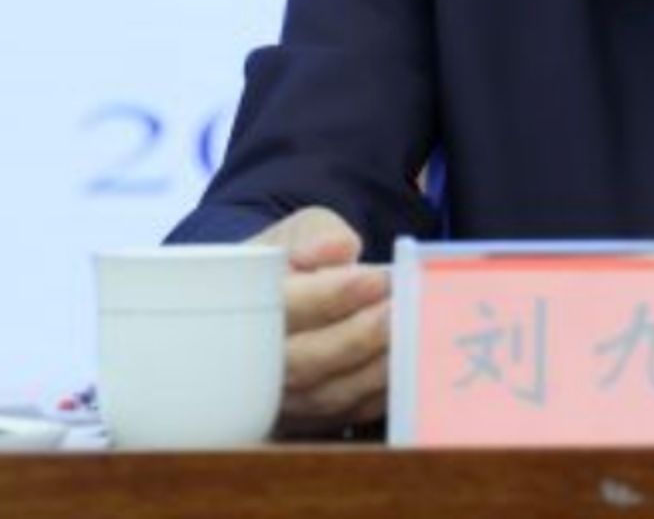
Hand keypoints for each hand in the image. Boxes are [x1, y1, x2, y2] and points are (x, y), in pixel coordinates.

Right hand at [250, 206, 390, 433]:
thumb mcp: (298, 232)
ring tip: (411, 335)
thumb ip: (317, 235)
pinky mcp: (309, 420)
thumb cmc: (292, 260)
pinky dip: (379, 394)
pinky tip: (408, 366)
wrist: (283, 301)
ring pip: (327, 395)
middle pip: (302, 362)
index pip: (282, 307)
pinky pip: (346, 416)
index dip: (330, 296)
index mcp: (242, 305)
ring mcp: (279, 398)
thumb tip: (339, 249)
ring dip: (373, 369)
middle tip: (398, 311)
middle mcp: (253, 362)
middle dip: (356, 337)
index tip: (376, 278)